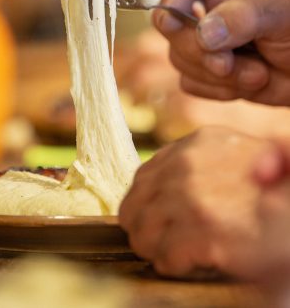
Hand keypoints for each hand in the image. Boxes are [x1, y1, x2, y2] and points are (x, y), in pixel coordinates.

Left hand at [119, 127, 271, 277]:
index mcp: (196, 143)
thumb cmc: (273, 186)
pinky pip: (164, 257)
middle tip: (156, 241)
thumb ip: (199, 162)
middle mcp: (186, 165)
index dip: (146, 202)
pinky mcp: (201, 232)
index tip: (152, 216)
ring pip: (142, 233)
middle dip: (143, 226)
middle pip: (134, 204)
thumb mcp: (234, 154)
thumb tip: (163, 185)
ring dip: (154, 248)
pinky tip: (189, 264)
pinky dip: (172, 265)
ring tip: (171, 254)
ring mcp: (191, 197)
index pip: (144, 175)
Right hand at [153, 0, 289, 105]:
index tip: (174, 20)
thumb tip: (204, 34)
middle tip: (228, 63)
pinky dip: (217, 90)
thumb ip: (245, 16)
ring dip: (216, 74)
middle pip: (171, 23)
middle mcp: (208, 4)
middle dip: (199, 50)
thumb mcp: (285, 11)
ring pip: (178, 57)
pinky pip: (190, 82)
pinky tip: (247, 83)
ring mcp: (204, 39)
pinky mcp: (206, 70)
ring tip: (258, 73)